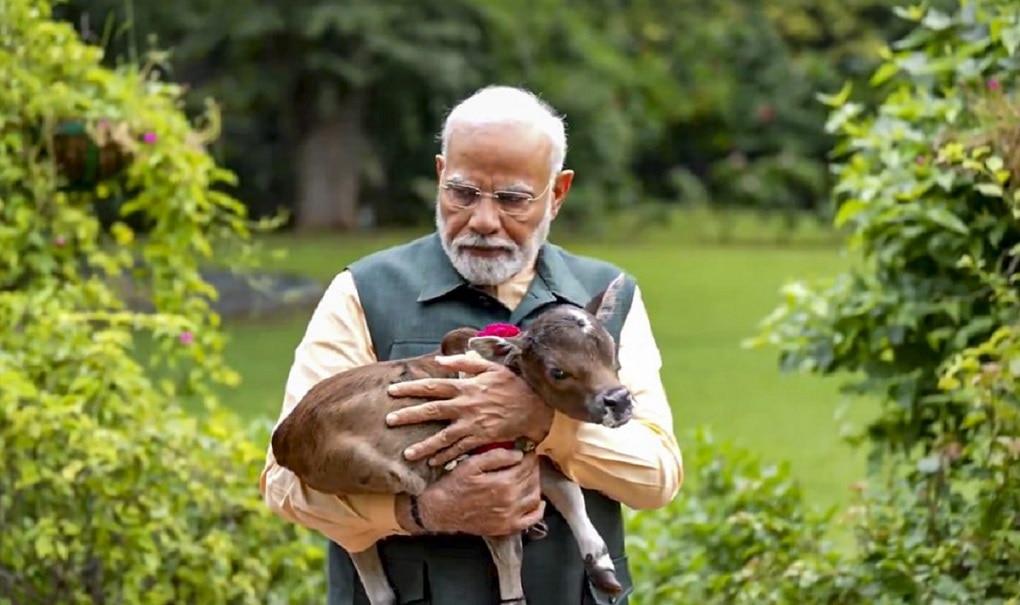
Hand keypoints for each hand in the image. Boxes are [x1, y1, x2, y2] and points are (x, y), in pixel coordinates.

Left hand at [386, 353, 553, 466]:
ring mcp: (472, 424)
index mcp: (465, 386)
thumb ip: (464, 362)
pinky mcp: (481, 438)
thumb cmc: (512, 384)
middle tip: (389, 421)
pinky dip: (447, 456)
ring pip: (443, 436)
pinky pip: (460, 449)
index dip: (411, 388)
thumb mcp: (490, 367)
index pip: (432, 386)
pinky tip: (433, 462)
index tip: (392, 391)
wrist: (534, 406)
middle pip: (431, 410)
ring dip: (424, 445)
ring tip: (407, 454)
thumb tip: (440, 361)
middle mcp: (465, 406)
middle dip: (409, 416)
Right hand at [409, 448, 544, 536]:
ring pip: (535, 496)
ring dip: (535, 484)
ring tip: (528, 476)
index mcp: (502, 483)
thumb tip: (518, 454)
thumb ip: (496, 456)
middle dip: (532, 467)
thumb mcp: (472, 464)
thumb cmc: (454, 485)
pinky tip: (536, 500)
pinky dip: (538, 509)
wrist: (441, 510)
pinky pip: (531, 519)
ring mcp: (510, 516)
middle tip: (527, 460)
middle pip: (532, 479)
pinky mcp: (507, 527)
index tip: (527, 450)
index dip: (529, 455)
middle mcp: (510, 501)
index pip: (527, 465)